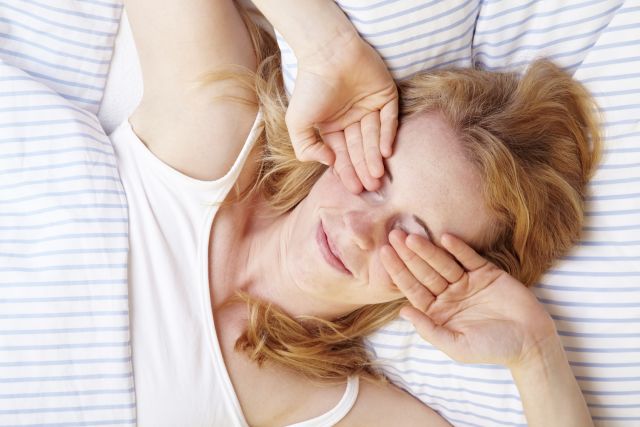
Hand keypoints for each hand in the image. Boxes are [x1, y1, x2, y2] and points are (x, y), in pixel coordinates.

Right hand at [286, 34, 398, 192]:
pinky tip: (386, 153)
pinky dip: (388, 135)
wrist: (327, 54)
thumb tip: (327, 163)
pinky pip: (389, 119)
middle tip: (370, 188)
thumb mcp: (297, 122)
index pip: (343, 153)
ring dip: (376, 157)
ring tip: (377, 176)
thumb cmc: (310, 87)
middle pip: (360, 149)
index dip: (347, 172)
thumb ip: (305, 147)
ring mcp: (370, 107)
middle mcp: (352, 118)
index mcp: (333, 126)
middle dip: (364, 169)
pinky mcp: (386, 95)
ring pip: (374, 137)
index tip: (353, 189)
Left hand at [380, 230, 557, 368]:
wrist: (531, 342)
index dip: (398, 271)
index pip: (413, 288)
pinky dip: (458, 248)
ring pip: (443, 263)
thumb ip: (429, 329)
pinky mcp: (487, 273)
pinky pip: (469, 258)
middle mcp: (449, 294)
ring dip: (428, 249)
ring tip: (412, 236)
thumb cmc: (493, 349)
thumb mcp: (456, 346)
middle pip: (424, 271)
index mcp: (437, 311)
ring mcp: (467, 282)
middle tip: (392, 235)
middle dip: (408, 254)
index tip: (384, 254)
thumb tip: (402, 312)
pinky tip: (445, 238)